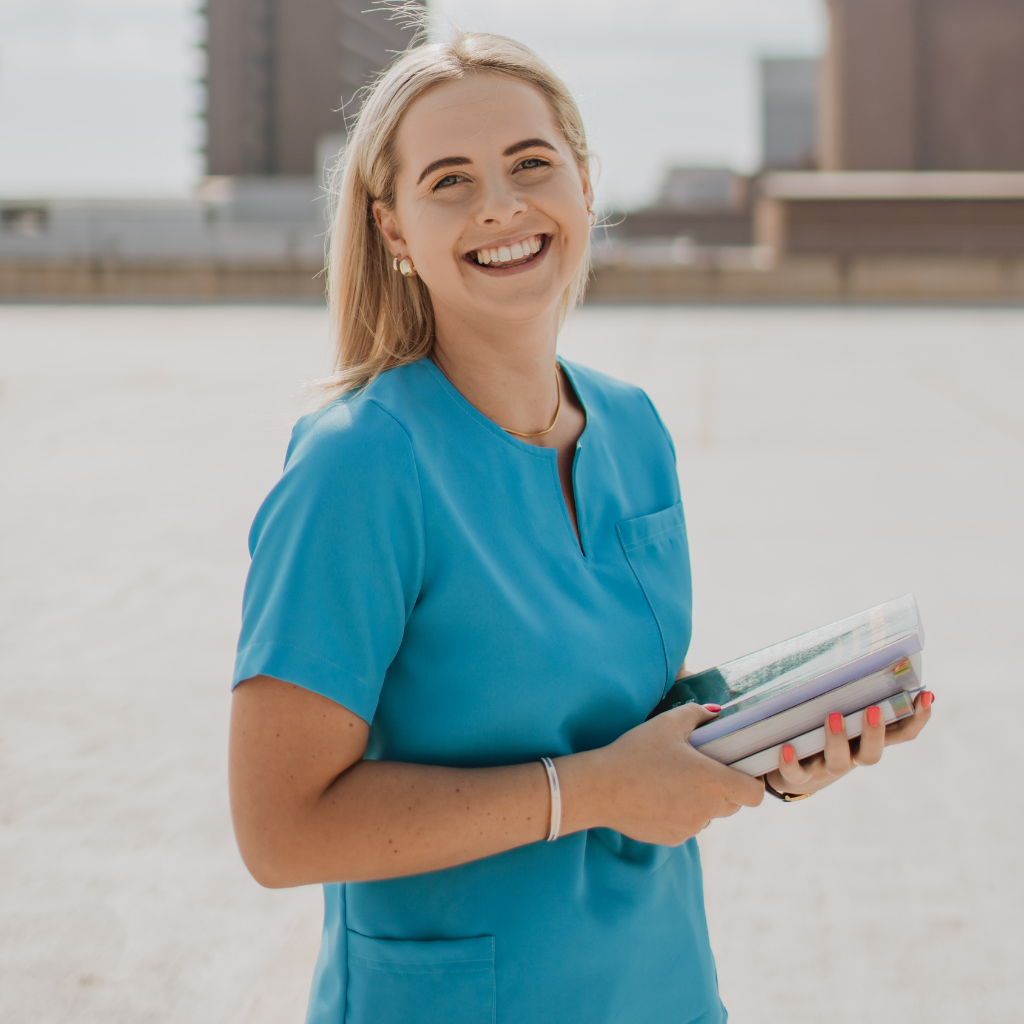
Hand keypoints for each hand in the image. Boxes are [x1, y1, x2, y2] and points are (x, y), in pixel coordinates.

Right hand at [583, 703, 764, 845]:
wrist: (600, 789)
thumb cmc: (635, 753)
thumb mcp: (667, 724)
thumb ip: (697, 714)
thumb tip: (716, 713)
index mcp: (712, 781)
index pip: (755, 794)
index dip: (752, 782)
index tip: (737, 770)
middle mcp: (707, 810)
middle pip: (733, 805)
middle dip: (723, 789)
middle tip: (700, 770)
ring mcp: (690, 828)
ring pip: (709, 816)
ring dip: (701, 802)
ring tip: (673, 782)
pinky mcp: (672, 838)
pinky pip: (687, 826)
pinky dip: (680, 814)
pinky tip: (657, 797)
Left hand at [764, 690, 933, 796]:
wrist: (792, 769)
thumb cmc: (820, 727)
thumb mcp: (838, 707)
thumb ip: (848, 689)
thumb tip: (853, 646)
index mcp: (867, 739)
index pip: (901, 733)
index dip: (917, 718)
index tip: (927, 696)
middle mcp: (852, 756)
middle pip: (871, 753)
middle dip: (875, 732)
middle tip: (874, 709)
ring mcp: (827, 768)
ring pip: (838, 762)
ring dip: (837, 740)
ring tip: (834, 716)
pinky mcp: (800, 776)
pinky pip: (797, 773)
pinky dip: (791, 763)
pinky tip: (786, 748)